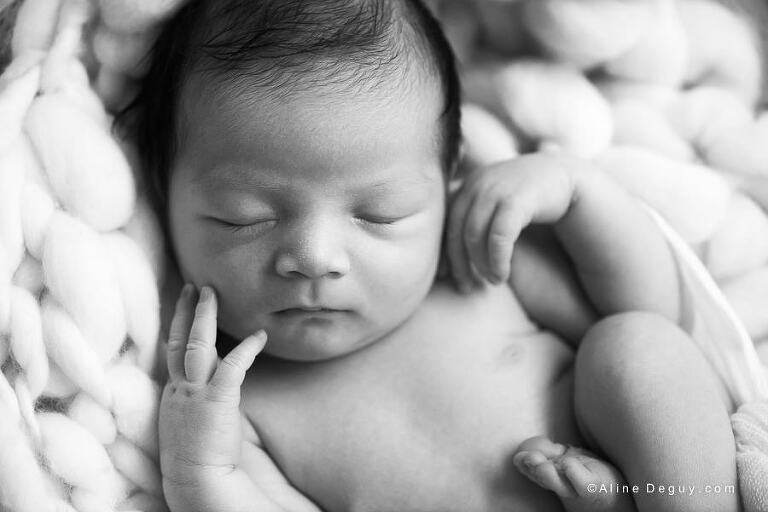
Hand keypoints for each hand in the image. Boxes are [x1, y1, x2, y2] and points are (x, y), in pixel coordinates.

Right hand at [159, 284, 268, 510]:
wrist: (195, 482)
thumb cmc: (197, 456)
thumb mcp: (190, 421)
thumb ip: (198, 398)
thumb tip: (215, 383)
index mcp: (171, 394)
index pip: (171, 351)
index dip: (177, 324)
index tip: (183, 302)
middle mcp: (178, 389)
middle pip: (179, 340)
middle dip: (187, 310)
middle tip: (196, 286)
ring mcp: (194, 394)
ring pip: (196, 344)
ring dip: (205, 316)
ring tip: (213, 293)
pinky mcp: (216, 401)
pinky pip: (232, 367)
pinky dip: (246, 349)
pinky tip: (260, 335)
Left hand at [447, 154, 579, 291]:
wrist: (564, 175)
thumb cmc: (526, 196)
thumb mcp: (495, 201)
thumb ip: (476, 215)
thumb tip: (451, 248)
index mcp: (468, 185)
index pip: (446, 223)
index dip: (445, 251)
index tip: (446, 276)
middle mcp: (477, 183)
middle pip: (457, 231)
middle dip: (460, 263)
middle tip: (468, 287)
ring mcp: (495, 189)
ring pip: (475, 235)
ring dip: (482, 264)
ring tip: (493, 282)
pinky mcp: (516, 199)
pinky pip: (499, 236)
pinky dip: (498, 259)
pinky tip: (503, 274)